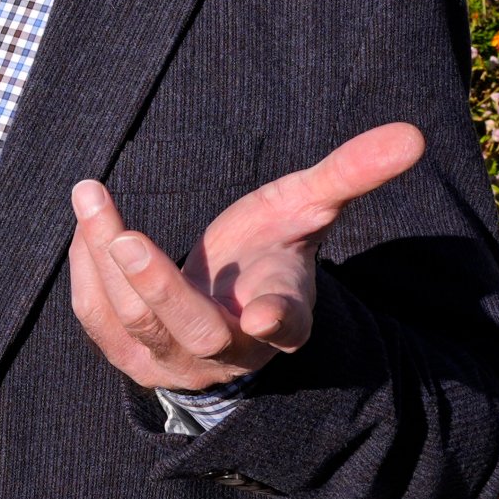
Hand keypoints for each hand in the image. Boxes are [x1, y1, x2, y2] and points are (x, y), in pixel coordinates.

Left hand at [67, 122, 424, 393]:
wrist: (228, 305)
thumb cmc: (271, 248)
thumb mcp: (309, 209)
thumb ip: (351, 174)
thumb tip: (412, 134)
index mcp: (284, 318)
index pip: (289, 326)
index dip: (280, 323)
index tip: (270, 317)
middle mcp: (230, 352)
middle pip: (193, 331)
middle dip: (158, 288)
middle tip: (128, 238)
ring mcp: (176, 363)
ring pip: (133, 325)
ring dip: (106, 260)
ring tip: (89, 194)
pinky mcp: (131, 358)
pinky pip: (99, 321)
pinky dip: (87, 270)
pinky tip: (88, 222)